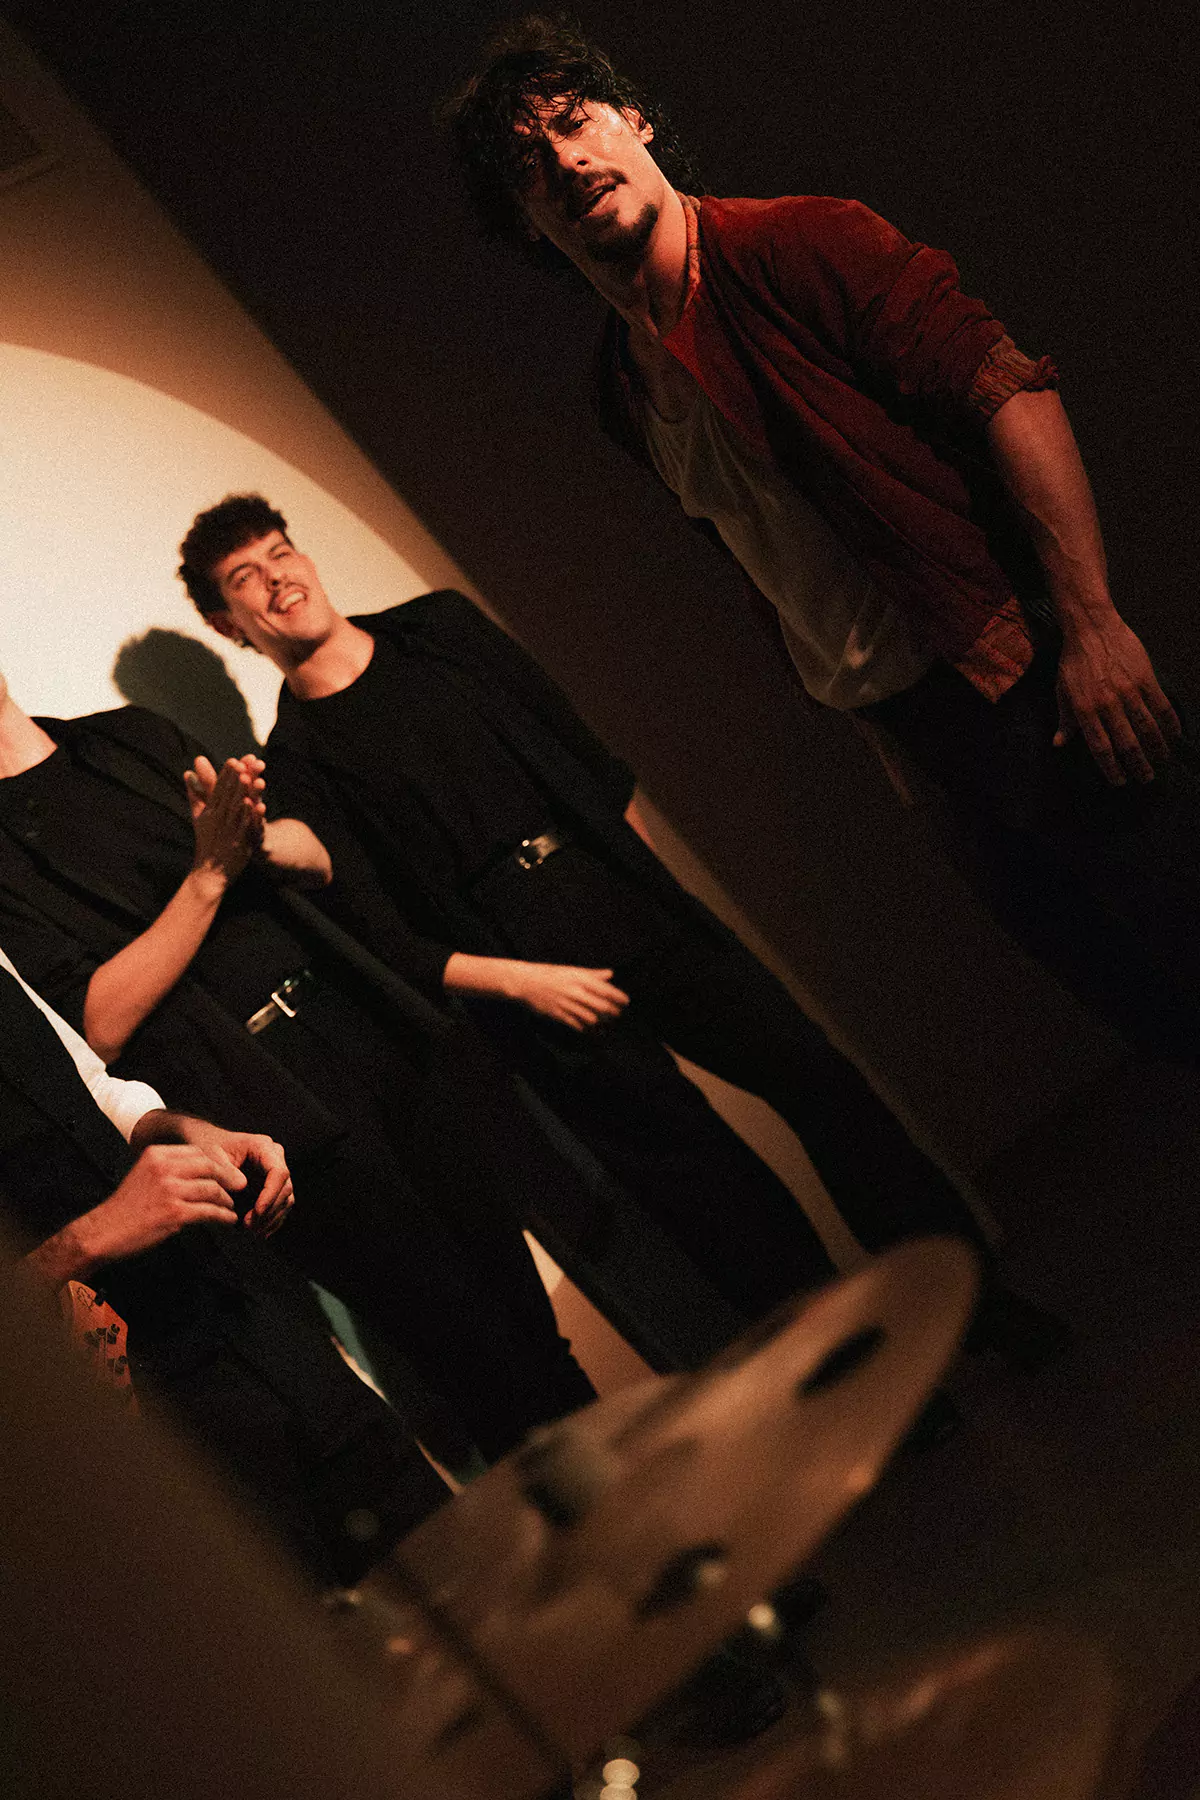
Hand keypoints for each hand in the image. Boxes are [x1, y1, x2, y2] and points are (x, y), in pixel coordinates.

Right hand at [75, 1143, 244, 1269]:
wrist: (104, 1232)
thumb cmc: (125, 1207)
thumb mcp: (144, 1175)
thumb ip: (170, 1169)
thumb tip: (203, 1170)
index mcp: (156, 1155)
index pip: (198, 1152)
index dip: (218, 1162)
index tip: (228, 1172)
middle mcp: (164, 1168)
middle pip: (210, 1166)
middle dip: (228, 1177)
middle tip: (239, 1186)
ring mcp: (169, 1190)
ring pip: (212, 1189)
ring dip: (226, 1200)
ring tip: (231, 1206)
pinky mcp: (174, 1212)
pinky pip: (209, 1211)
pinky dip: (223, 1216)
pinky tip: (227, 1220)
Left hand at [168, 1116, 294, 1236]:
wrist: (207, 1145)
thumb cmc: (209, 1147)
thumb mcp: (211, 1155)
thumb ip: (225, 1169)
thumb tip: (243, 1186)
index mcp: (263, 1147)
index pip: (278, 1172)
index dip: (271, 1194)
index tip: (257, 1211)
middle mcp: (274, 1159)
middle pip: (285, 1188)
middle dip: (269, 1211)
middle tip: (250, 1226)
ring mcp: (274, 1174)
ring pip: (285, 1200)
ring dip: (271, 1219)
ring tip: (252, 1231)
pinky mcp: (270, 1187)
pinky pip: (279, 1206)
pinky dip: (271, 1221)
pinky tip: (259, 1231)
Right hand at [187, 756, 265, 887]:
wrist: (209, 873)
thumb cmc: (206, 841)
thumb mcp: (198, 816)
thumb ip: (195, 794)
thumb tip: (188, 772)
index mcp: (209, 811)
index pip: (217, 790)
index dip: (225, 775)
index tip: (233, 760)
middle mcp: (218, 819)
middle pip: (227, 796)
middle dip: (235, 779)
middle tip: (242, 762)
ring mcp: (228, 831)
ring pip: (236, 809)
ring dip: (243, 794)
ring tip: (249, 778)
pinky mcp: (238, 843)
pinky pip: (245, 828)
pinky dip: (251, 816)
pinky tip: (259, 806)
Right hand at [507, 962, 630, 1029]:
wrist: (525, 982)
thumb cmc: (550, 974)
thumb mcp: (571, 970)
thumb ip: (592, 974)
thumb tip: (610, 974)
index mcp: (580, 978)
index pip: (606, 990)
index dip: (619, 997)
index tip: (626, 1002)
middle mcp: (575, 991)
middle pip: (602, 1006)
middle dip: (614, 1012)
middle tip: (618, 1015)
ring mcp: (567, 1004)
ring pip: (591, 1018)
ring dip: (602, 1023)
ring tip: (608, 1024)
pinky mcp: (558, 1015)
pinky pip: (577, 1025)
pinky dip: (587, 1029)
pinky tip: (593, 1030)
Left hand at [1054, 618, 1180, 785]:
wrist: (1091, 627)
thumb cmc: (1073, 660)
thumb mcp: (1062, 690)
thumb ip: (1064, 719)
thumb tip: (1058, 744)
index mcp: (1085, 710)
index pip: (1100, 748)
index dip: (1111, 768)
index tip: (1120, 781)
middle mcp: (1107, 704)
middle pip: (1127, 743)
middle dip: (1137, 765)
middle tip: (1145, 778)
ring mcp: (1128, 691)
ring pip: (1147, 728)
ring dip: (1156, 748)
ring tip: (1161, 761)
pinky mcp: (1145, 677)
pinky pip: (1162, 705)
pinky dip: (1170, 722)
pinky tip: (1175, 734)